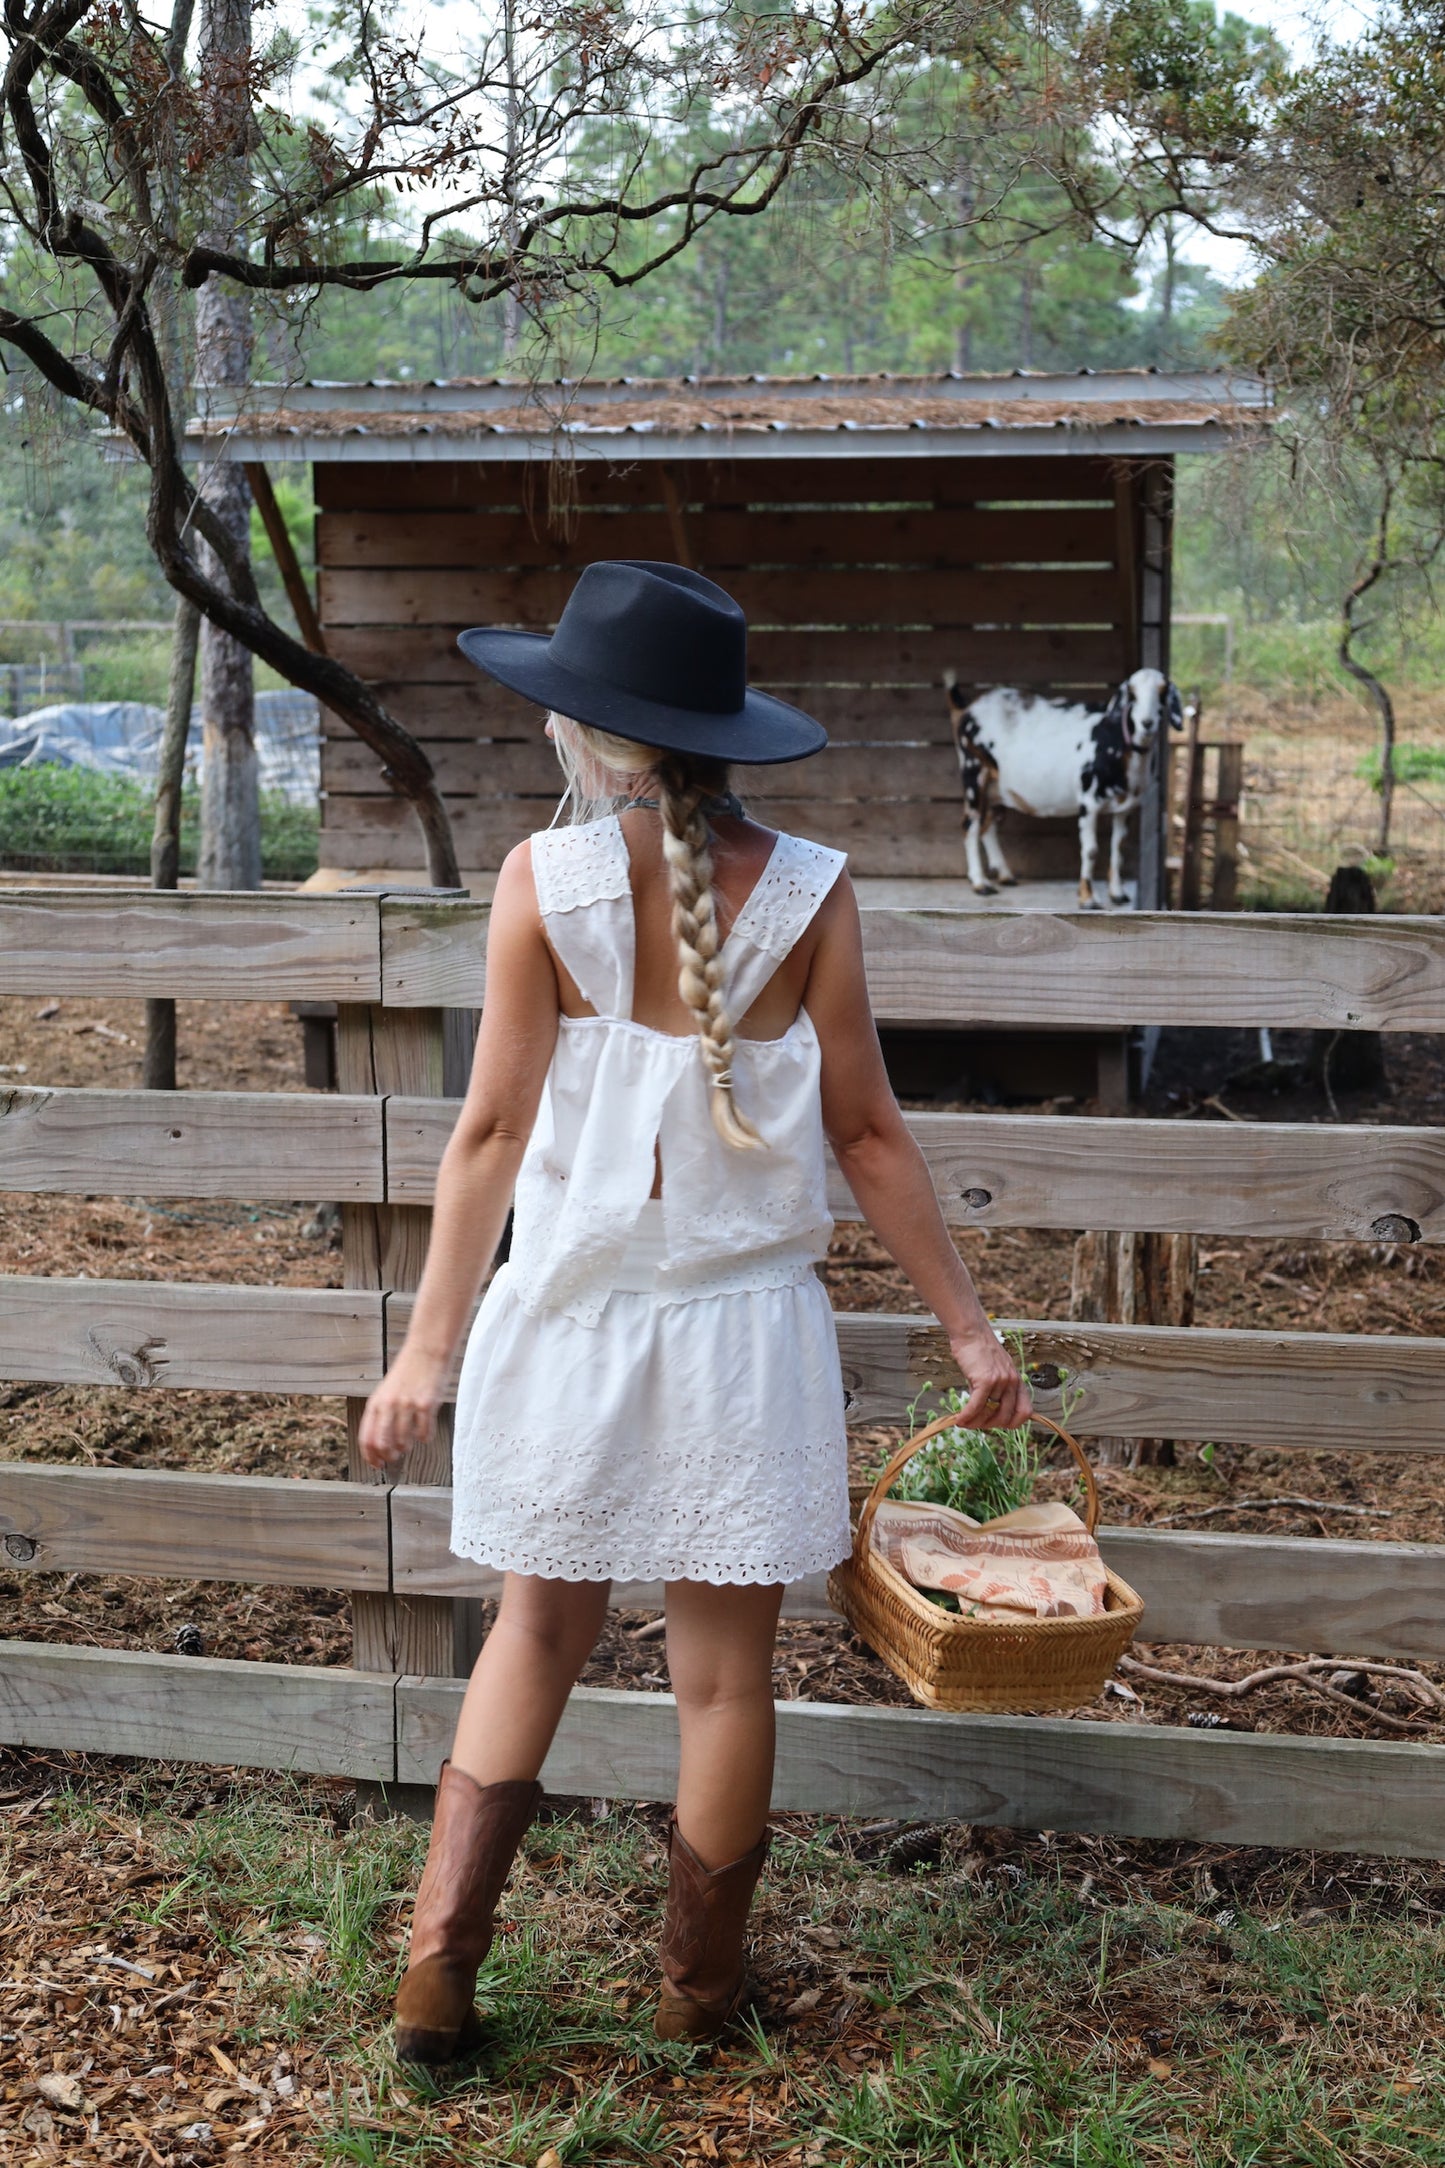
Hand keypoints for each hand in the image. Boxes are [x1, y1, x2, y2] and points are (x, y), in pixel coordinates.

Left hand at [358, 1345, 446, 1469]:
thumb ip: (380, 1415)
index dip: (370, 1457)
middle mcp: (389, 1405)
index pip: (366, 1439)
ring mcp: (408, 1405)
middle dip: (388, 1457)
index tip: (377, 1465)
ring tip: (410, 1441)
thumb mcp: (386, 1392)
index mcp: (375, 1403)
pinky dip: (425, 1438)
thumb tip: (379, 1445)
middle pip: (382, 1444)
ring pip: (404, 1442)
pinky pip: (424, 1434)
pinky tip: (425, 1430)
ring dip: (407, 1447)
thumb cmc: (407, 1373)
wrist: (426, 1351)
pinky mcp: (426, 1405)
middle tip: (394, 1458)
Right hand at [947, 1326, 1031, 1431]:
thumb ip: (995, 1391)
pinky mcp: (985, 1380)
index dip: (1011, 1423)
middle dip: (989, 1425)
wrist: (971, 1332)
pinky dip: (967, 1416)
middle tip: (974, 1423)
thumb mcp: (994, 1371)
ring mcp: (1001, 1382)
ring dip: (975, 1422)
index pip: (1025, 1412)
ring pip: (989, 1414)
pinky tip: (959, 1419)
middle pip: (1006, 1418)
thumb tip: (984, 1412)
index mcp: (1017, 1382)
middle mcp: (1012, 1383)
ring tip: (963, 1422)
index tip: (995, 1423)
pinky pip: (976, 1406)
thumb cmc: (979, 1351)